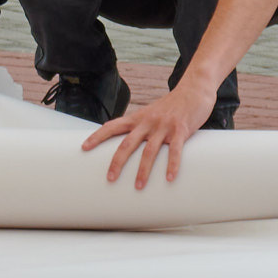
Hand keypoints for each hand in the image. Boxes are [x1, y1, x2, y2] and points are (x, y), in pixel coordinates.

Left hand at [85, 74, 215, 190]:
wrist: (193, 90)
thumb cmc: (171, 106)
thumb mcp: (151, 114)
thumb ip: (140, 127)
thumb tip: (128, 145)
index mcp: (137, 118)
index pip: (112, 126)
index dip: (97, 136)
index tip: (84, 148)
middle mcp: (147, 122)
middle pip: (127, 143)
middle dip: (117, 162)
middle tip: (110, 178)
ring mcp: (163, 126)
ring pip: (149, 151)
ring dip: (143, 170)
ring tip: (138, 187)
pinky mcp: (181, 130)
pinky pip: (174, 150)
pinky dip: (171, 165)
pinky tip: (169, 178)